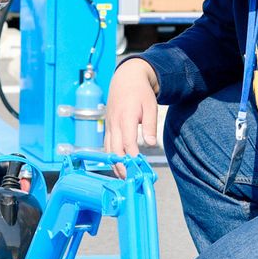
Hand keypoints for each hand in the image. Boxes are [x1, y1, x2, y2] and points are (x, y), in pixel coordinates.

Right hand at [103, 58, 159, 177]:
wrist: (126, 79)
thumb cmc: (140, 93)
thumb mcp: (150, 106)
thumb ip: (150, 125)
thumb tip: (150, 144)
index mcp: (126, 117)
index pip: (127, 141)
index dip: (131, 156)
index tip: (137, 168)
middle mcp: (115, 123)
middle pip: (114, 149)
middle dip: (121, 165)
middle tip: (129, 179)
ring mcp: (109, 125)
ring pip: (108, 149)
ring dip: (114, 163)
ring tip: (123, 177)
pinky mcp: (108, 127)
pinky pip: (106, 145)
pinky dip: (110, 156)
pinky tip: (117, 165)